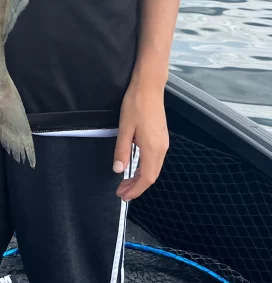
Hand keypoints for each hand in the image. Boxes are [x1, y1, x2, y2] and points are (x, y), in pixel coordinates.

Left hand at [114, 80, 168, 201]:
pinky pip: (155, 160)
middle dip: (137, 187)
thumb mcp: (124, 128)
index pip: (146, 178)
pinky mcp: (162, 138)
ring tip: (126, 183)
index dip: (135, 190)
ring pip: (154, 169)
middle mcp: (161, 149)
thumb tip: (118, 170)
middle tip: (122, 192)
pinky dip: (145, 169)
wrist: (149, 87)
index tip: (123, 195)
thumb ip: (122, 150)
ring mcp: (163, 143)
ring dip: (141, 178)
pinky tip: (136, 168)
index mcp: (152, 148)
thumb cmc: (135, 104)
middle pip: (151, 176)